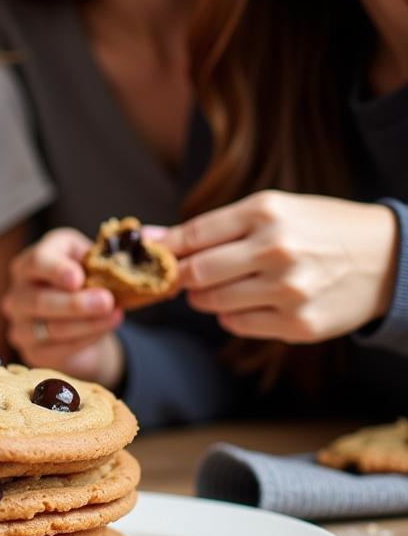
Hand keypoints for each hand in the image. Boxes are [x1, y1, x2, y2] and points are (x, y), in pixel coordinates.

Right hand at [2, 228, 124, 386]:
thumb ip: (111, 257)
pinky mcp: (31, 350)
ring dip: (85, 323)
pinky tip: (103, 331)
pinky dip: (84, 340)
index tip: (78, 278)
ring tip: (115, 316)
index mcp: (32, 261)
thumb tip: (149, 250)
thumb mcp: (96, 263)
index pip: (37, 262)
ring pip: (49, 327)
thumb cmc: (88, 283)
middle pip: (39, 299)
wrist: (82, 320)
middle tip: (107, 301)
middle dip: (75, 303)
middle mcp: (18, 291)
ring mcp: (20, 323)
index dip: (56, 270)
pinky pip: (56, 349)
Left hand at [164, 191, 397, 342]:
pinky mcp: (298, 323)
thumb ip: (214, 226)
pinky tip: (247, 301)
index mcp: (265, 212)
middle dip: (180, 277)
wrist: (388, 258)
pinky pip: (237, 325)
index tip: (153, 254)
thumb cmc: (317, 228)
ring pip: (212, 302)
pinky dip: (230, 315)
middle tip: (180, 276)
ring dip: (202, 297)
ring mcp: (289, 290)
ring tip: (216, 286)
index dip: (165, 248)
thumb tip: (152, 238)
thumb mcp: (271, 210)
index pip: (192, 235)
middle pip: (195, 273)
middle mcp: (276, 249)